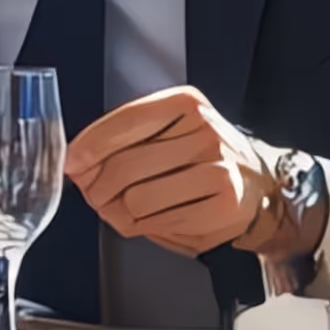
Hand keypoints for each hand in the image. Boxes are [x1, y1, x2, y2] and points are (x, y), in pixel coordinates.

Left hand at [63, 87, 298, 258]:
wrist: (256, 189)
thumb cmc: (201, 161)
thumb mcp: (167, 133)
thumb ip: (122, 141)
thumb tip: (77, 162)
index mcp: (186, 103)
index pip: (124, 122)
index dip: (89, 148)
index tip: (73, 164)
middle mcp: (205, 130)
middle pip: (124, 166)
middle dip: (98, 188)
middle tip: (96, 195)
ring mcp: (218, 168)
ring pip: (136, 199)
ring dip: (122, 212)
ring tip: (130, 209)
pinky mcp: (222, 204)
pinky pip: (158, 222)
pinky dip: (146, 226)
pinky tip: (155, 218)